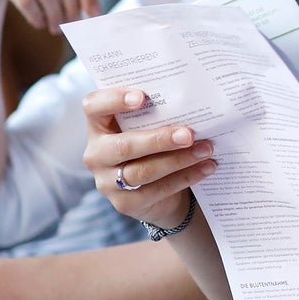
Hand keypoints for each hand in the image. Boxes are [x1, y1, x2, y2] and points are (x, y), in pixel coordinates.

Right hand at [81, 88, 215, 229]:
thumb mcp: (147, 127)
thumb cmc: (151, 145)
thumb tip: (190, 101)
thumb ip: (155, 114)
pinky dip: (186, 177)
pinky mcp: (125, 203)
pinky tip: (206, 167)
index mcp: (98, 126)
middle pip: (123, 145)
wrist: (154, 190)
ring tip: (206, 149)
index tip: (142, 96)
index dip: (114, 99)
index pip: (93, 107)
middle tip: (189, 134)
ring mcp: (107, 182)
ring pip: (143, 171)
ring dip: (179, 160)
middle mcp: (96, 154)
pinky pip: (158, 189)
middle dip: (159, 139)